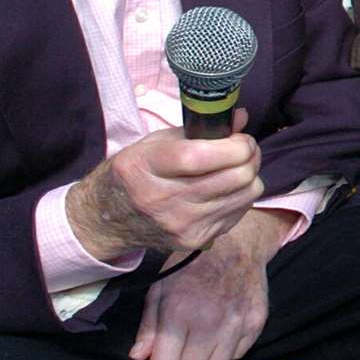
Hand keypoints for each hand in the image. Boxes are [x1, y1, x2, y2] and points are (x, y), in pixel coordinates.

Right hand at [66, 109, 262, 259]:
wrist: (109, 218)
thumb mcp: (154, 142)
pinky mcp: (196, 241)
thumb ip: (197, 128)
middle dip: (250, 157)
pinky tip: (226, 189)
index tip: (242, 137)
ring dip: (250, 176)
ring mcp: (182, 225)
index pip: (201, 156)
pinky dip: (240, 197)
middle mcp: (163, 200)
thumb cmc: (135, 171)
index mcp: (146, 167)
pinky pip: (239, 213)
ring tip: (238, 167)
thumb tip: (241, 118)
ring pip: (244, 195)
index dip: (235, 145)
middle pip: (233, 177)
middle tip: (245, 148)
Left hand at [129, 209, 291, 359]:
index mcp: (179, 311)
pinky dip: (227, 349)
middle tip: (182, 347)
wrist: (237, 244)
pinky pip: (237, 356)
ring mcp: (236, 324)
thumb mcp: (160, 288)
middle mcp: (209, 322)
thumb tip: (138, 357)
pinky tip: (223, 329)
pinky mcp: (256, 324)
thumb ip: (148, 326)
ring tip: (202, 340)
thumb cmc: (191, 265)